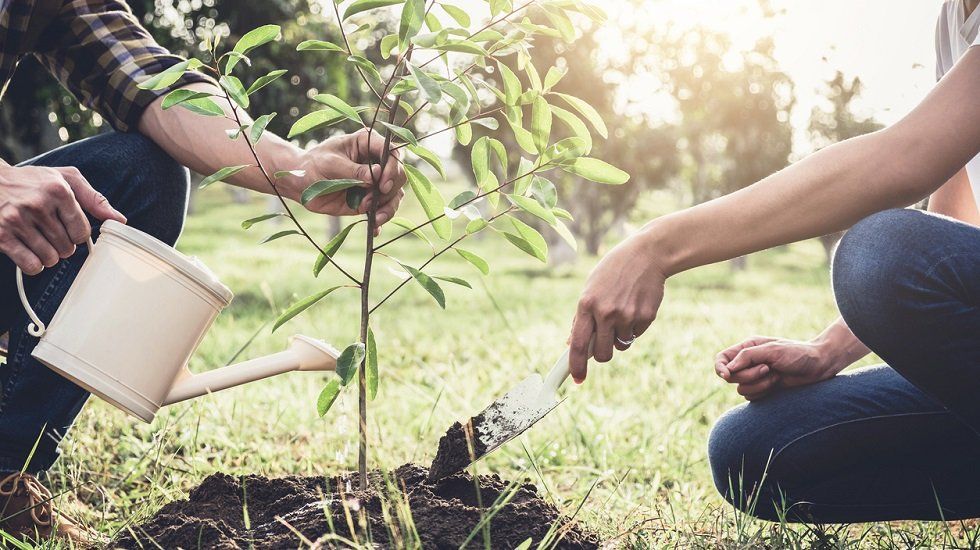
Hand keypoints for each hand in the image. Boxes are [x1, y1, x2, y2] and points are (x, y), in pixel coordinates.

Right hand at [0, 164, 124, 273]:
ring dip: (49, 256)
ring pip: (50, 259)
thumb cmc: (33, 181)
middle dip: (64, 246)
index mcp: (58, 190)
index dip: (78, 234)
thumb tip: (120, 220)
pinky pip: (31, 265)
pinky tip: (29, 251)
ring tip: (40, 241)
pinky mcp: (1, 235)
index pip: (82, 231)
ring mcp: (17, 220)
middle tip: (52, 233)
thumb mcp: (65, 179)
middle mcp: (37, 205)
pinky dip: (34, 264)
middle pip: (67, 247)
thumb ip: (94, 199)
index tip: (69, 228)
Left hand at [292, 129, 404, 232]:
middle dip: (390, 189)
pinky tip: (375, 229)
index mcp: (367, 144)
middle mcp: (376, 162)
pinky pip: (383, 210)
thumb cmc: (313, 165)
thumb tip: (376, 175)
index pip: (391, 153)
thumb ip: (353, 171)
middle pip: (399, 175)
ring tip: (375, 217)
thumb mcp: (331, 164)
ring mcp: (374, 183)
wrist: (301, 184)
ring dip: (388, 207)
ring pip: (395, 194)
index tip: (382, 184)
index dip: (392, 168)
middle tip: (373, 199)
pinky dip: (381, 220)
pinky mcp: (370, 200)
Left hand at [569, 232, 665, 382]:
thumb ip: (581, 316)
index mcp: (587, 304)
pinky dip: (635, 327)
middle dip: (603, 355)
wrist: (647, 254)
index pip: (578, 344)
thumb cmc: (614, 271)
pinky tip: (636, 306)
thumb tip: (571, 343)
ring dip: (620, 337)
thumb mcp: (591, 288)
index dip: (576, 366)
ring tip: (623, 312)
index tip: (577, 379)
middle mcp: (606, 312)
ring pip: (621, 345)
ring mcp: (627, 316)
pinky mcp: (645, 317)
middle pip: (602, 354)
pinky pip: (636, 334)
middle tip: (605, 343)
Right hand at [714, 336, 840, 400]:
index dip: (720, 368)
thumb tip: (728, 369)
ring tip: (776, 376)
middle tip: (767, 369)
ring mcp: (755, 377)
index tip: (727, 375)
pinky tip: (777, 384)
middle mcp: (748, 363)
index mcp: (747, 348)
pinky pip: (752, 397)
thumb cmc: (797, 353)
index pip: (722, 359)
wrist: (819, 366)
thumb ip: (747, 356)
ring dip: (759, 385)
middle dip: (748, 376)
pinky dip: (763, 392)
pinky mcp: (763, 390)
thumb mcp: (772, 350)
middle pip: (730, 377)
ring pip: (741, 389)